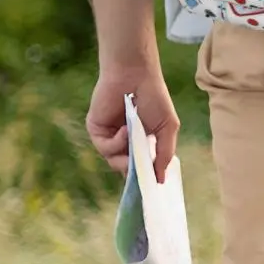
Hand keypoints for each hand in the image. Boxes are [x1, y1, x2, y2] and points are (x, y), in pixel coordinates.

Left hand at [87, 66, 178, 184]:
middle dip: (134, 172)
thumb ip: (165, 154)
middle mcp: (124, 141)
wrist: (135, 75)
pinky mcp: (96, 131)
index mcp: (141, 141)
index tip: (150, 188)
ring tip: (135, 139)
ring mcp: (109, 137)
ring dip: (125, 155)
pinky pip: (105, 148)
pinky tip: (126, 129)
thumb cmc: (155, 97)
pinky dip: (116, 143)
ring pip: (114, 161)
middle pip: (126, 168)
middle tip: (141, 172)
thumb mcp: (167, 127)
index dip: (144, 177)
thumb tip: (161, 180)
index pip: (140, 166)